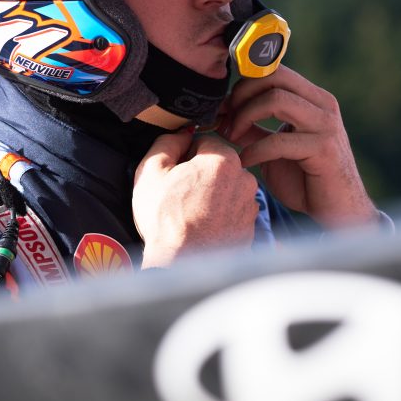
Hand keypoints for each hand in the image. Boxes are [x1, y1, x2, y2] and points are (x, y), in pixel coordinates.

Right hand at [133, 131, 258, 268]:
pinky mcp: (250, 228)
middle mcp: (245, 179)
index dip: (185, 155)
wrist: (180, 265)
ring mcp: (250, 206)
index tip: (174, 173)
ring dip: (212, 195)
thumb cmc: (164, 218)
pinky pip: (233, 212)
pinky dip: (220, 215)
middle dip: (201, 175)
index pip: (204, 141)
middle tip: (180, 195)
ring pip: (227, 189)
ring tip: (191, 214)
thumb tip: (182, 135)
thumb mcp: (151, 170)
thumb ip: (167, 142)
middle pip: (219, 166)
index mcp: (223, 159)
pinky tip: (203, 227)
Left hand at [219, 65, 377, 228]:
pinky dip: (254, 150)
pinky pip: (279, 141)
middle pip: (274, 77)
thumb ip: (254, 129)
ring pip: (277, 100)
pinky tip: (245, 162)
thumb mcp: (273, 148)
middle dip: (242, 94)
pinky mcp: (324, 149)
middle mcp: (323, 105)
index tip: (225, 107)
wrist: (337, 210)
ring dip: (246, 116)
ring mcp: (326, 125)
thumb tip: (223, 114)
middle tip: (227, 118)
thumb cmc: (305, 178)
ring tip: (233, 136)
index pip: (275, 70)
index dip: (244, 84)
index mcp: (312, 99)